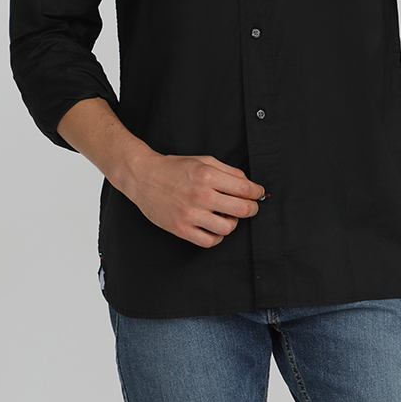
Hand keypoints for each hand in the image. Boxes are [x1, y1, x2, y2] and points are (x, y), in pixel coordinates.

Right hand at [128, 150, 264, 246]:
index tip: (257, 194)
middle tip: (249, 207)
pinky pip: (210, 241)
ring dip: (232, 223)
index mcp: (207, 176)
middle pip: (241, 210)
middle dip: (251, 208)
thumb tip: (249, 184)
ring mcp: (190, 214)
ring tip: (226, 216)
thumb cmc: (174, 169)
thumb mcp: (203, 161)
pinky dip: (217, 237)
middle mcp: (200, 195)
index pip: (245, 189)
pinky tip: (214, 227)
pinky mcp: (181, 229)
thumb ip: (228, 171)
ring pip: (228, 228)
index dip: (257, 193)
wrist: (143, 177)